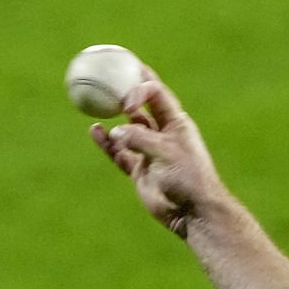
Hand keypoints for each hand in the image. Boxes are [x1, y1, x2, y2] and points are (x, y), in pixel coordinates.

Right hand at [90, 70, 218, 236]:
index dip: (139, 87)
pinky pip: (118, 152)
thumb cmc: (187, 176)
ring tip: (96, 103)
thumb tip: (113, 133)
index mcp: (175, 122)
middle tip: (105, 76)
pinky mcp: (139, 169)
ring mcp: (149, 151)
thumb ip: (139, 139)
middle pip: (140, 105)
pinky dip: (107, 142)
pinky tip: (95, 131)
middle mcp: (162, 133)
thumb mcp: (165, 151)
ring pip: (126, 129)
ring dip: (112, 117)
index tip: (126, 98)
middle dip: (124, 90)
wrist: (192, 211)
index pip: (156, 93)